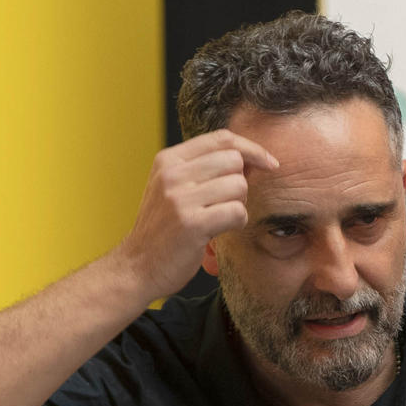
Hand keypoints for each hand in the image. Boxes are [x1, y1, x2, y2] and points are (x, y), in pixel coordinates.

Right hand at [112, 131, 277, 300]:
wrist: (136, 267)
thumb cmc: (162, 229)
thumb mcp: (171, 188)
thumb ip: (202, 169)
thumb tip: (250, 159)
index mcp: (168, 160)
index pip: (222, 139)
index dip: (252, 149)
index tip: (269, 163)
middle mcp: (172, 174)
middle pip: (234, 161)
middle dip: (242, 183)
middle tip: (227, 203)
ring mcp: (180, 198)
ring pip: (239, 186)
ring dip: (239, 204)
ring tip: (219, 219)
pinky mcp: (192, 224)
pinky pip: (238, 212)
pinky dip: (238, 223)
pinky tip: (221, 231)